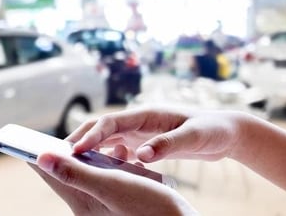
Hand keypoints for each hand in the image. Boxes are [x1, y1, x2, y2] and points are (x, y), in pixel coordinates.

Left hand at [30, 145, 195, 214]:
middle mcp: (87, 205)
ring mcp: (102, 207)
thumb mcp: (111, 186)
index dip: (36, 155)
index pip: (49, 173)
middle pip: (67, 172)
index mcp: (81, 199)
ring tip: (111, 148)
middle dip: (68, 153)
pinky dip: (112, 167)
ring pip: (88, 175)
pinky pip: (106, 181)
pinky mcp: (117, 206)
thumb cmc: (151, 210)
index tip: (23, 141)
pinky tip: (126, 160)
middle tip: (66, 138)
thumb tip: (41, 157)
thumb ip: (75, 172)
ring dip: (94, 157)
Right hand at [68, 105, 244, 162]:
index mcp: (146, 114)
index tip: (74, 149)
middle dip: (80, 139)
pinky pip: (120, 150)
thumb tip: (140, 155)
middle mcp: (139, 121)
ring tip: (75, 164)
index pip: (109, 122)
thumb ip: (167, 144)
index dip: (90, 135)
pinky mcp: (145, 142)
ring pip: (107, 139)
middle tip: (60, 154)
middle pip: (101, 128)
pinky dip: (109, 158)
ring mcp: (140, 132)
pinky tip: (107, 171)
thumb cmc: (212, 129)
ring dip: (91, 149)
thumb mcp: (194, 137)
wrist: (226, 132)